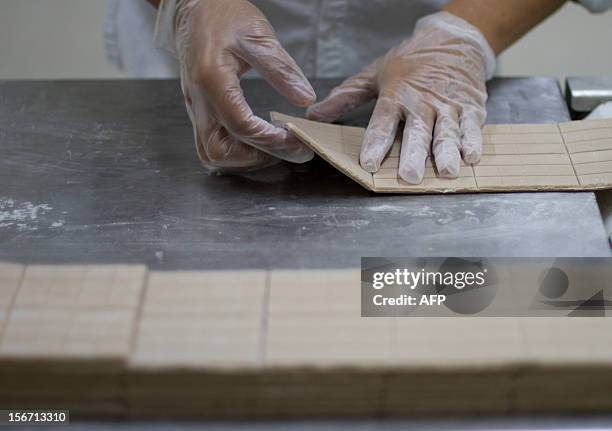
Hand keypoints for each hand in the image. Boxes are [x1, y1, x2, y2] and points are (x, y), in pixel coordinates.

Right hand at [161, 0, 315, 170]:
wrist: (194, 6)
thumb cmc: (224, 15)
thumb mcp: (258, 36)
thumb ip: (282, 69)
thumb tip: (306, 99)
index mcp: (211, 79)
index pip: (240, 125)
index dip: (271, 140)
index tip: (298, 141)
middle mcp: (198, 100)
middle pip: (219, 151)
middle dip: (256, 158)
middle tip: (287, 149)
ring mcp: (195, 108)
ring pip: (211, 153)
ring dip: (244, 159)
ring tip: (274, 146)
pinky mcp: (198, 110)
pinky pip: (210, 144)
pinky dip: (234, 152)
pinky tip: (257, 140)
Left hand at [307, 12, 494, 183]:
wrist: (455, 40)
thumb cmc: (412, 61)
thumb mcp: (375, 74)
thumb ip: (346, 96)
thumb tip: (314, 114)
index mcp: (397, 95)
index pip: (383, 122)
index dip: (376, 143)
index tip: (369, 162)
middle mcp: (423, 103)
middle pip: (417, 132)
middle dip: (414, 155)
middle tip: (410, 176)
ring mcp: (449, 106)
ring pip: (447, 133)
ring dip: (446, 153)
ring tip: (445, 172)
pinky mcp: (471, 108)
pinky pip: (472, 128)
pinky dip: (473, 142)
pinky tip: (471, 157)